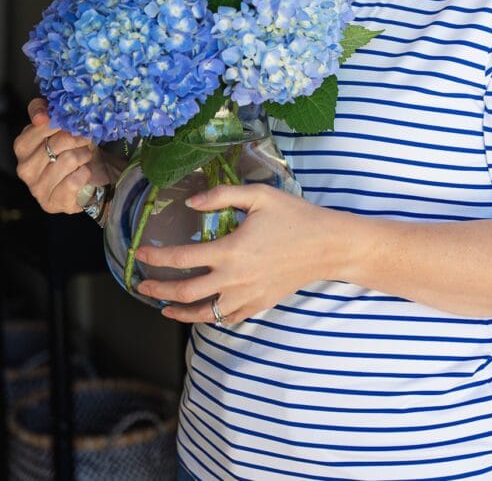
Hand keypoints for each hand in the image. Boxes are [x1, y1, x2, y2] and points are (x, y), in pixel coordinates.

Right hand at [13, 98, 112, 213]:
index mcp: (22, 146)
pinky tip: (84, 173)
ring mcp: (37, 188)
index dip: (63, 121)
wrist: (95, 176)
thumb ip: (47, 111)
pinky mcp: (52, 203)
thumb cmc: (76, 148)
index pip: (41, 124)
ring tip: (84, 157)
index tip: (74, 122)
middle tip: (85, 140)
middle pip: (59, 142)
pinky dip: (85, 173)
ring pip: (69, 160)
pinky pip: (75, 180)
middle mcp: (24, 168)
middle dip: (79, 139)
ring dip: (84, 156)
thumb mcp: (63, 125)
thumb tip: (41, 115)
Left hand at [135, 184, 337, 323]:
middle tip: (141, 284)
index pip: (182, 258)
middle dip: (158, 289)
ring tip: (164, 307)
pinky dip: (209, 318)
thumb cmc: (294, 216)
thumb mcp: (259, 196)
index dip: (156, 257)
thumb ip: (221, 196)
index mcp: (230, 250)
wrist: (327, 245)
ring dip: (179, 311)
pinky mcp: (259, 305)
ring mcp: (246, 296)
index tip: (140, 254)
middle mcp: (234, 279)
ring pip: (203, 314)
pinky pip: (227, 319)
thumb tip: (190, 204)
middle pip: (185, 292)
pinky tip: (202, 312)